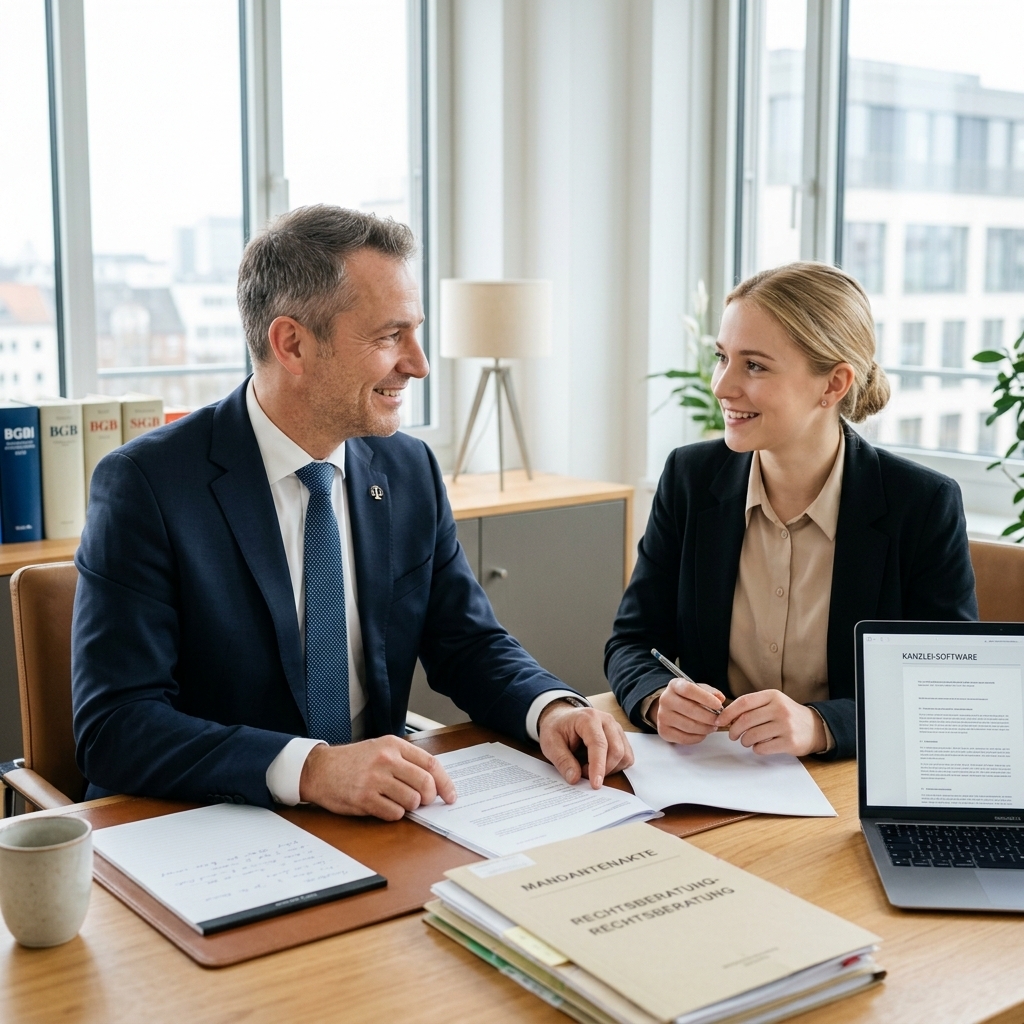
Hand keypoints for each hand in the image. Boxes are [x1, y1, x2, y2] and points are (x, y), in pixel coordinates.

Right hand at [298, 736, 456, 819]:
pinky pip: (394, 814)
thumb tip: (434, 781)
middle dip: (429, 798)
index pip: (430, 763)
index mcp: (393, 745)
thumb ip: (405, 760)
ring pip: (412, 801)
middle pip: (425, 784)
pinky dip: (394, 814)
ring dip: (409, 807)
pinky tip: (383, 806)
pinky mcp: (364, 798)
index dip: (445, 782)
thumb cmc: (353, 761)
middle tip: (423, 801)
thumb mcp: (380, 749)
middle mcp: (386, 760)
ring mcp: (375, 779)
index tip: (451, 795)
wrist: (319, 769)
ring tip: (396, 800)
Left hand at [537, 701, 633, 788]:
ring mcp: (616, 728)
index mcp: (588, 718)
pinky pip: (627, 756)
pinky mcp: (620, 736)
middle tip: (583, 773)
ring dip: (610, 769)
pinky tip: (600, 764)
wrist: (561, 718)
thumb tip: (575, 778)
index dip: (598, 766)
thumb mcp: (550, 743)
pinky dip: (616, 766)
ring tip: (590, 767)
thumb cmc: (556, 728)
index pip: (599, 744)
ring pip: (625, 755)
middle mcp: (606, 720)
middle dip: (603, 770)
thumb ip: (562, 760)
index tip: (595, 785)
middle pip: (616, 750)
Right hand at [650, 678, 725, 744]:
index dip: (705, 698)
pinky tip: (703, 733)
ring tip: (712, 727)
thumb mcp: (698, 690)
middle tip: (719, 720)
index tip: (718, 705)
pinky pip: (684, 738)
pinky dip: (698, 737)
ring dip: (705, 728)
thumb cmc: (687, 699)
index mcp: (674, 685)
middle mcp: (665, 700)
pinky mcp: (664, 731)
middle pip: (690, 709)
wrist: (669, 709)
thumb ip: (710, 692)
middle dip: (709, 717)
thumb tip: (720, 698)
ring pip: (689, 726)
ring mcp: (663, 716)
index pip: (688, 690)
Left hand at [716, 690, 825, 755]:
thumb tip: (727, 717)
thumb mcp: (772, 703)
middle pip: (745, 720)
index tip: (720, 721)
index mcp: (772, 696)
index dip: (728, 713)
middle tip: (732, 735)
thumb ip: (753, 706)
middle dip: (734, 730)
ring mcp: (786, 726)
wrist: (814, 727)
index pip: (744, 702)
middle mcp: (780, 709)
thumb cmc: (787, 715)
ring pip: (752, 735)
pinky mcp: (790, 742)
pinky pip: (763, 748)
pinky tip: (759, 746)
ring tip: (746, 741)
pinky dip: (756, 749)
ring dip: (744, 741)